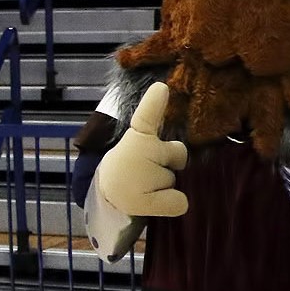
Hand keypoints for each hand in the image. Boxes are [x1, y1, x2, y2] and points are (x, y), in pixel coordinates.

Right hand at [92, 82, 189, 217]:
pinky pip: (179, 202)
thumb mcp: (143, 144)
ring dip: (166, 184)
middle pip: (180, 154)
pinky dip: (172, 203)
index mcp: (137, 137)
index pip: (145, 118)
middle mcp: (139, 153)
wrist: (109, 194)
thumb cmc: (133, 164)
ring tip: (145, 186)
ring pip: (176, 179)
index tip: (161, 87)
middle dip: (172, 161)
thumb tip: (176, 126)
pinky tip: (153, 201)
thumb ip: (161, 136)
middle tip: (148, 169)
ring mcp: (143, 178)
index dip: (153, 103)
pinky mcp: (147, 203)